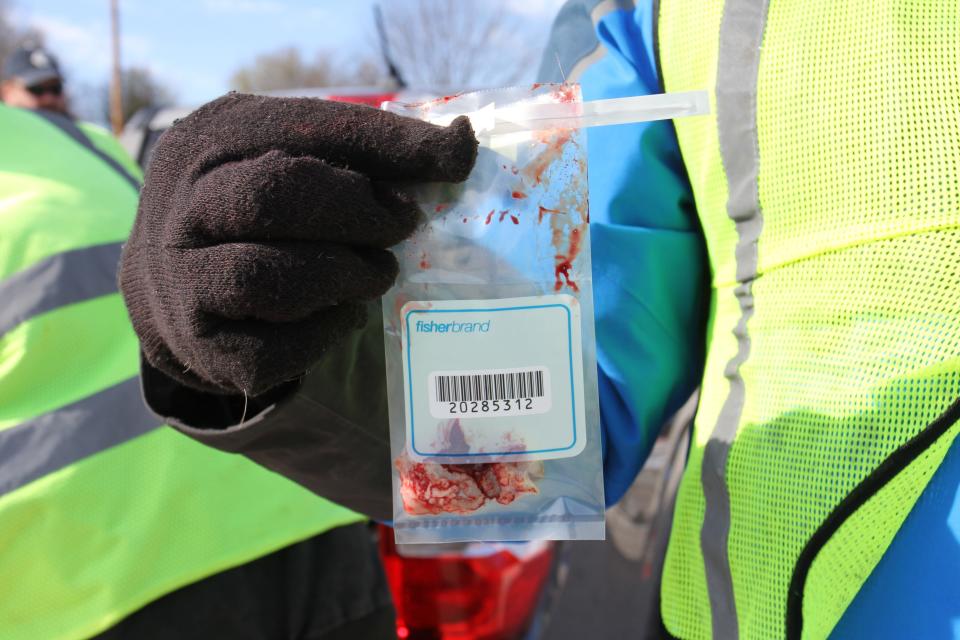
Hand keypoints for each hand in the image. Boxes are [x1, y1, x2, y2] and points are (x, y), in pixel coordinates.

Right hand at [119, 92, 476, 395]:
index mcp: (212, 139)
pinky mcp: (201, 345)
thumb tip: (462, 145)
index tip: (451, 159)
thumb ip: (368, 151)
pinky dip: (325, 334)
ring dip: (343, 277)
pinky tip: (344, 317)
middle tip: (403, 226)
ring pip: (267, 278)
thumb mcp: (293, 158)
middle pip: (274, 196)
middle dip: (356, 213)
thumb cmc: (257, 213)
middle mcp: (181, 206)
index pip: (304, 126)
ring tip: (378, 275)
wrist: (176, 287)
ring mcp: (182, 280)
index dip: (385, 144)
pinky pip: (272, 348)